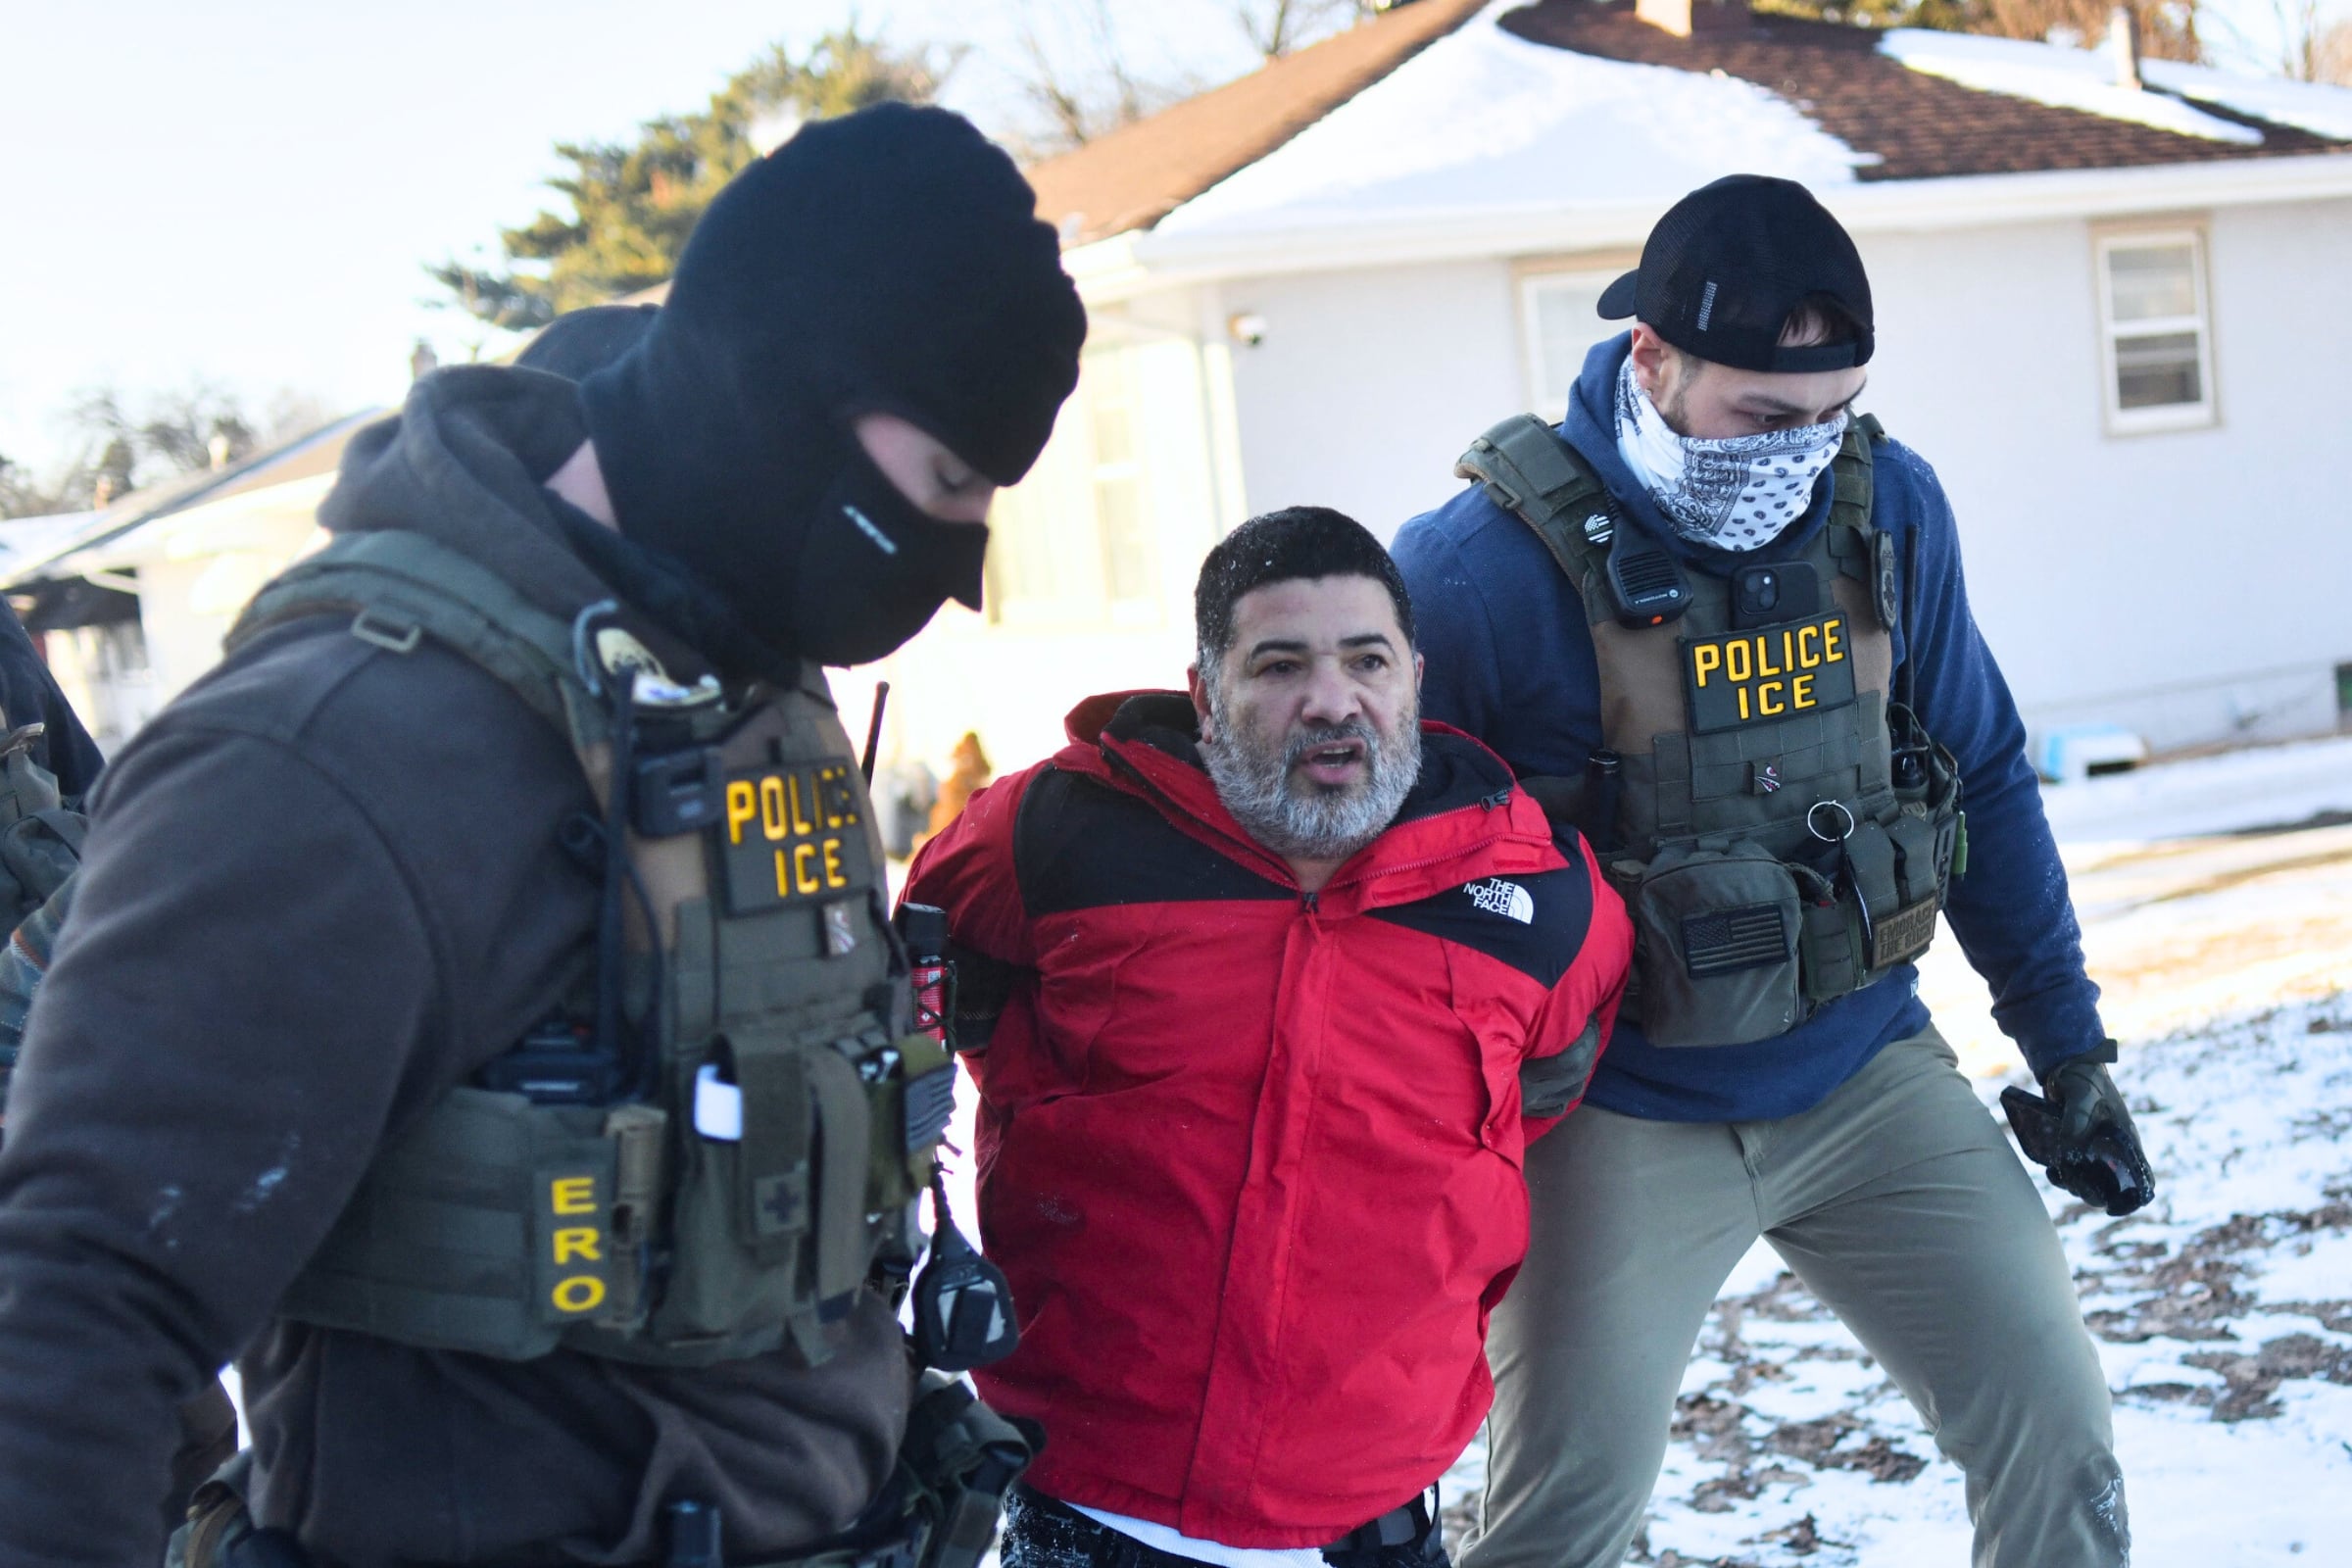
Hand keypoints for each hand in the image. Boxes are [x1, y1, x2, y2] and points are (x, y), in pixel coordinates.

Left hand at [2041, 1043, 2155, 1216]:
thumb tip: (2069, 1146)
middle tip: (2071, 1185)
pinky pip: (2075, 1169)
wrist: (2069, 1066)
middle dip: (2092, 1193)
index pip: (2142, 1179)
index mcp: (2127, 1141)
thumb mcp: (2080, 1095)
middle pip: (2111, 1186)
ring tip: (2057, 1175)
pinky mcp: (2079, 1145)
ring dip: (2075, 1185)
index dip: (2133, 1199)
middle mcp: (2115, 1149)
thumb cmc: (2083, 1079)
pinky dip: (2065, 1174)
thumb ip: (2076, 1117)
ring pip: (2091, 1180)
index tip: (2112, 1208)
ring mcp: (2096, 1148)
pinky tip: (2051, 1169)